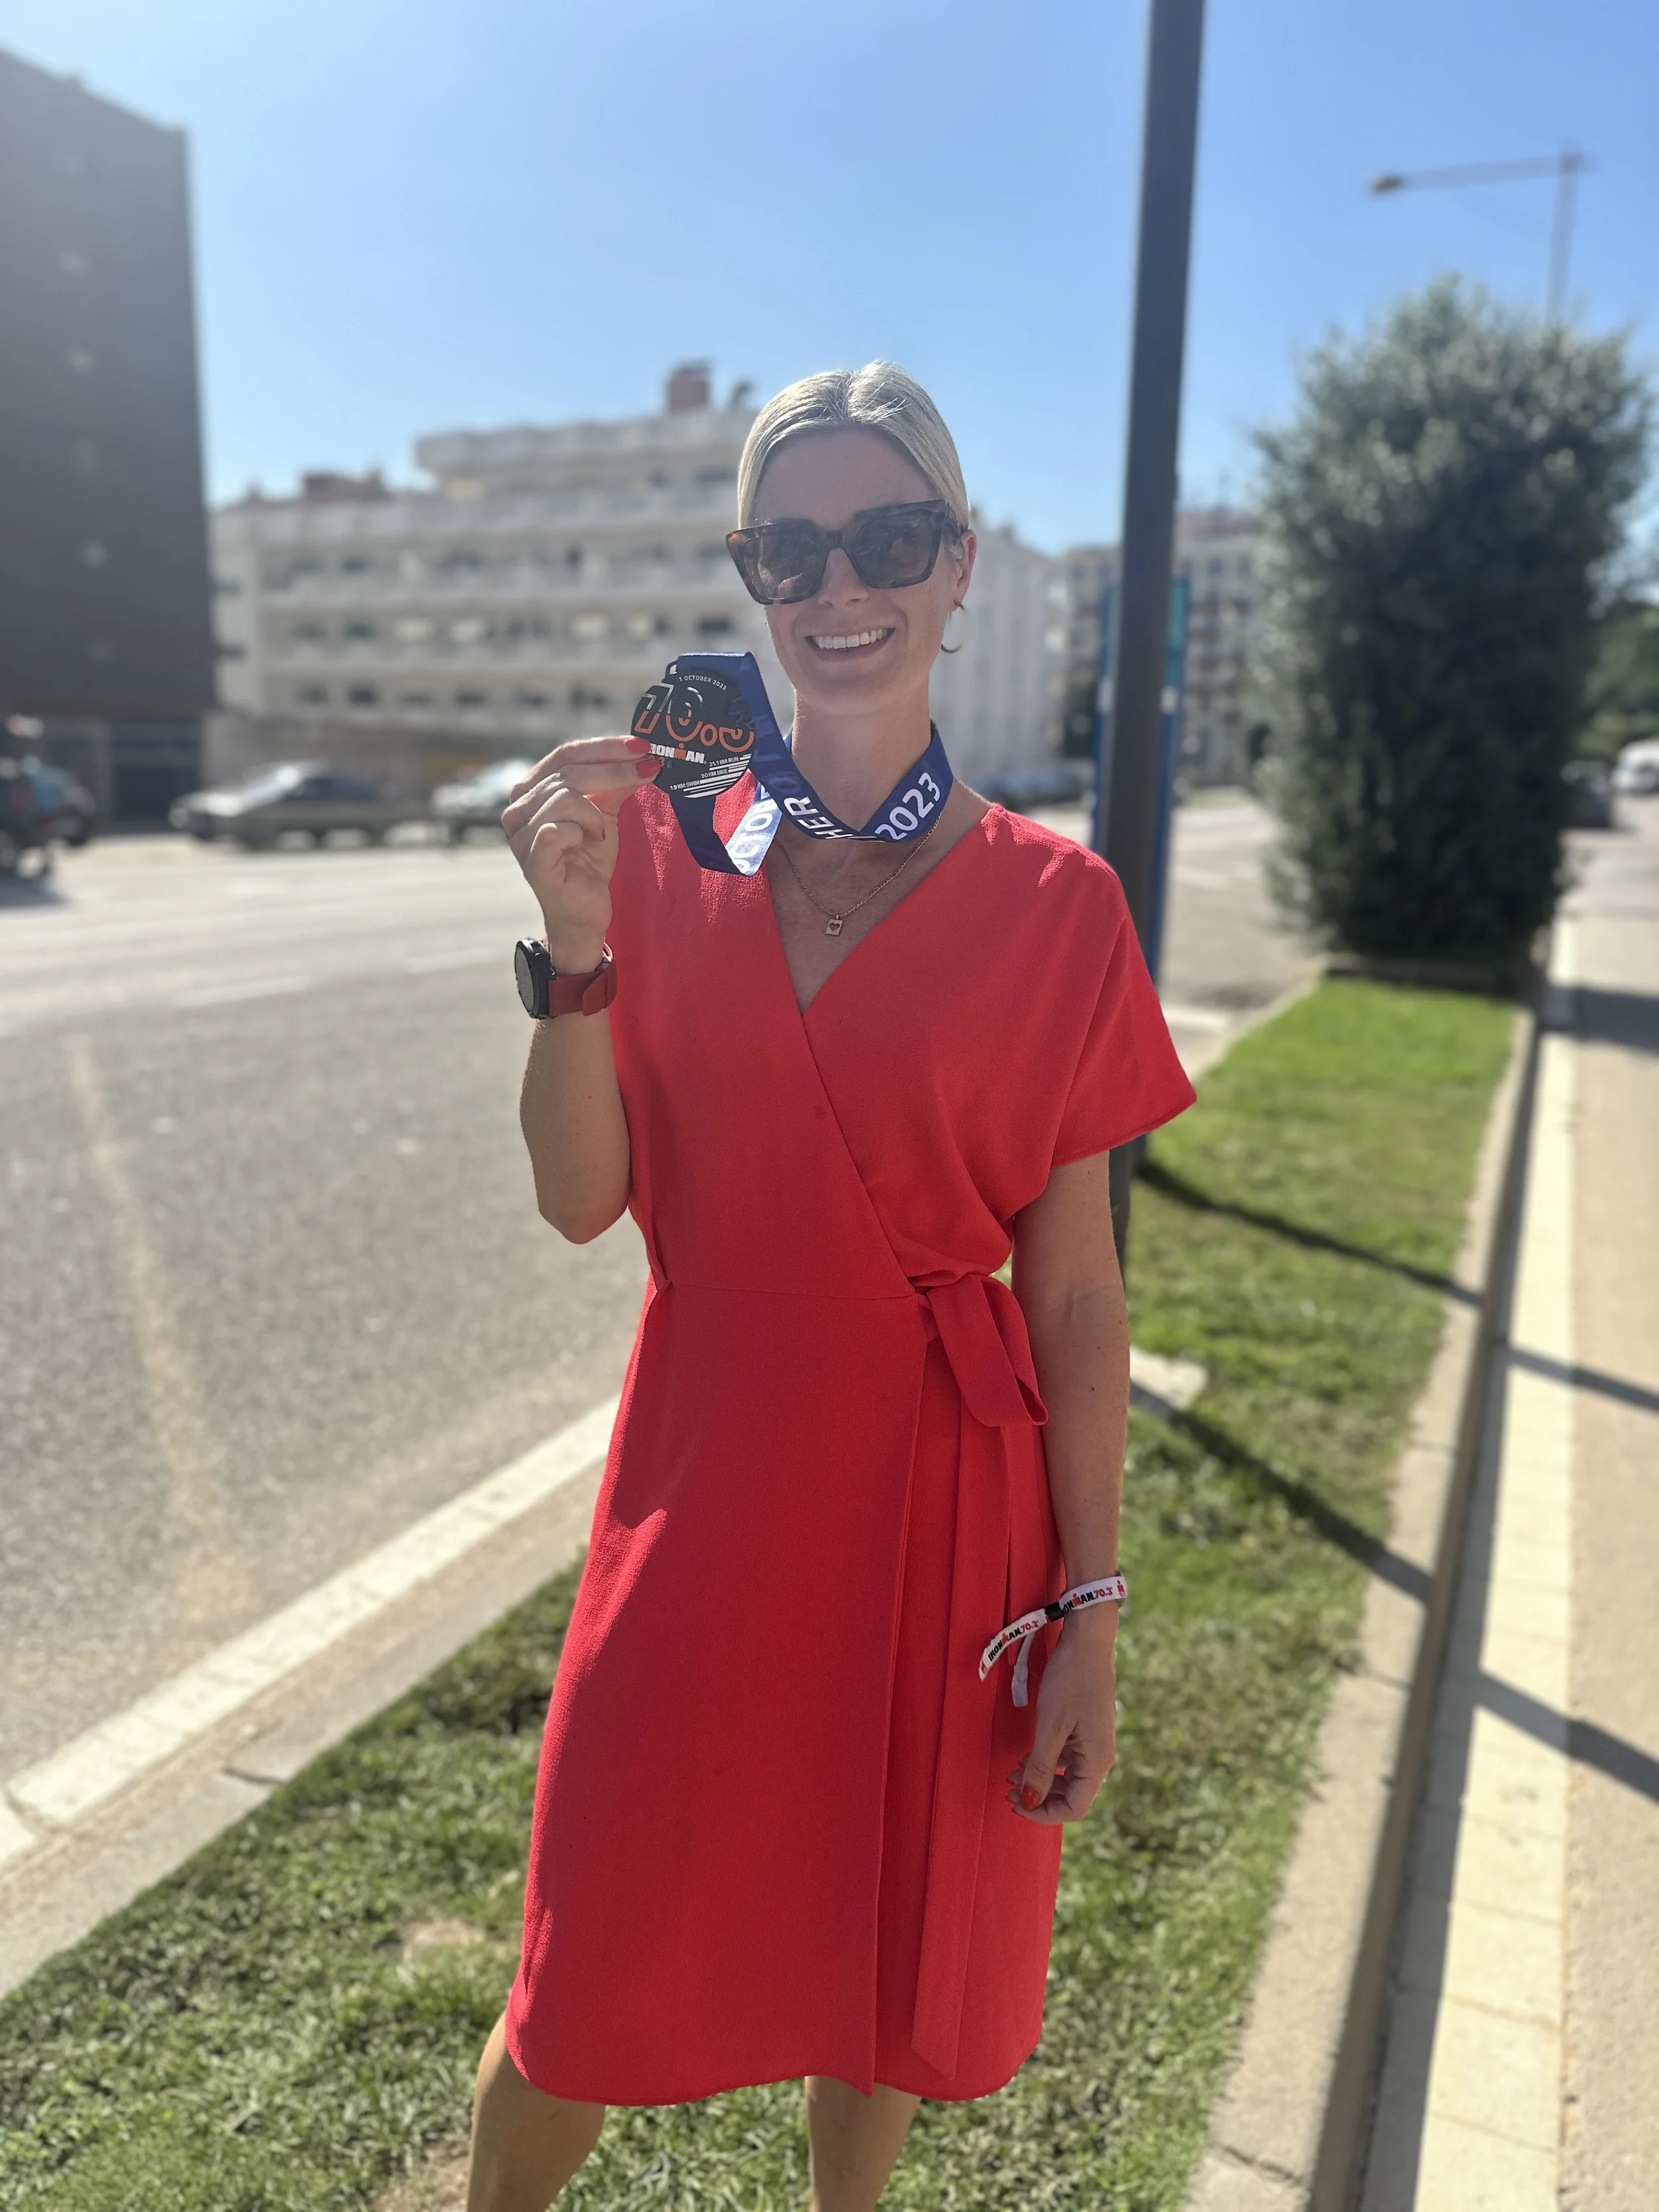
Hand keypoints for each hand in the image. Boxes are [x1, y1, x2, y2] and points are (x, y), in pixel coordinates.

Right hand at [501, 737, 660, 966]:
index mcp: (531, 791)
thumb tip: (641, 756)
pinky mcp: (532, 863)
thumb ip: (615, 785)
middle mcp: (517, 810)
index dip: (604, 747)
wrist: (586, 910)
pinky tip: (589, 841)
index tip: (641, 745)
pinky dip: (581, 831)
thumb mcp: (604, 814)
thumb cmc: (589, 860)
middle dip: (614, 769)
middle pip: (568, 772)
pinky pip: (556, 830)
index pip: (566, 754)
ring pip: (564, 797)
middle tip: (650, 769)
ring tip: (601, 833)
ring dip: (594, 813)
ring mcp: (520, 837)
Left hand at [1006, 1611, 1117, 1823]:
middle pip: (1072, 1795)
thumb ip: (1040, 1767)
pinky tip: (1027, 1756)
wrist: (1087, 1641)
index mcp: (1097, 1762)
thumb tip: (1029, 1802)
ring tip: (1012, 1774)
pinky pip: (1068, 1758)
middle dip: (1039, 1797)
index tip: (1015, 1804)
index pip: (1074, 1808)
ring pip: (1069, 1777)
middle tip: (1007, 1789)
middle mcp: (1100, 1757)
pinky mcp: (1087, 1729)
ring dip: (1041, 1781)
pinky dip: (1047, 1762)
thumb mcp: (1050, 1726)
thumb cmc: (1070, 1681)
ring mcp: (1094, 1743)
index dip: (1043, 1813)